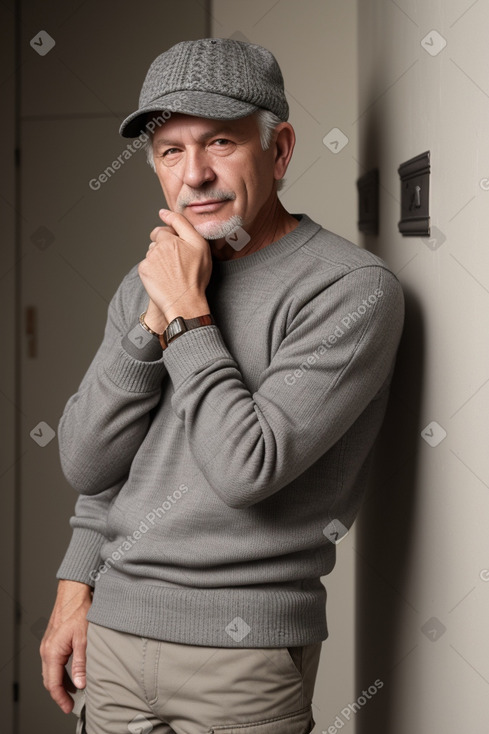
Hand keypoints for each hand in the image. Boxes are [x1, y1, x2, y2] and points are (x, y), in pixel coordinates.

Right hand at [40, 580, 91, 713]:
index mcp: (52, 652)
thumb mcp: (84, 639)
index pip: (53, 683)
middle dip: (60, 693)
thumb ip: (81, 663)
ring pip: (51, 670)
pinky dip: (61, 671)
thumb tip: (80, 683)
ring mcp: (48, 644)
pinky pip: (53, 661)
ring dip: (61, 682)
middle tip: (71, 704)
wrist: (74, 592)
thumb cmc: (79, 611)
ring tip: (75, 690)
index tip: (68, 707)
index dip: (60, 698)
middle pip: (49, 679)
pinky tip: (72, 673)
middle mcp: (46, 649)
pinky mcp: (53, 639)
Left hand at [139, 209, 211, 327]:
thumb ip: (182, 224)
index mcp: (170, 239)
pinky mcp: (143, 271)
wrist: (184, 301)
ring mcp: (149, 259)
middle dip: (164, 248)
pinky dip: (154, 269)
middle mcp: (157, 247)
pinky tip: (164, 278)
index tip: (178, 250)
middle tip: (177, 263)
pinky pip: (147, 265)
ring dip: (159, 259)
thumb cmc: (195, 276)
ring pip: (152, 253)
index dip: (172, 239)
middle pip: (156, 242)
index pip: (164, 230)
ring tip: (172, 272)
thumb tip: (163, 212)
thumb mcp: (200, 246)